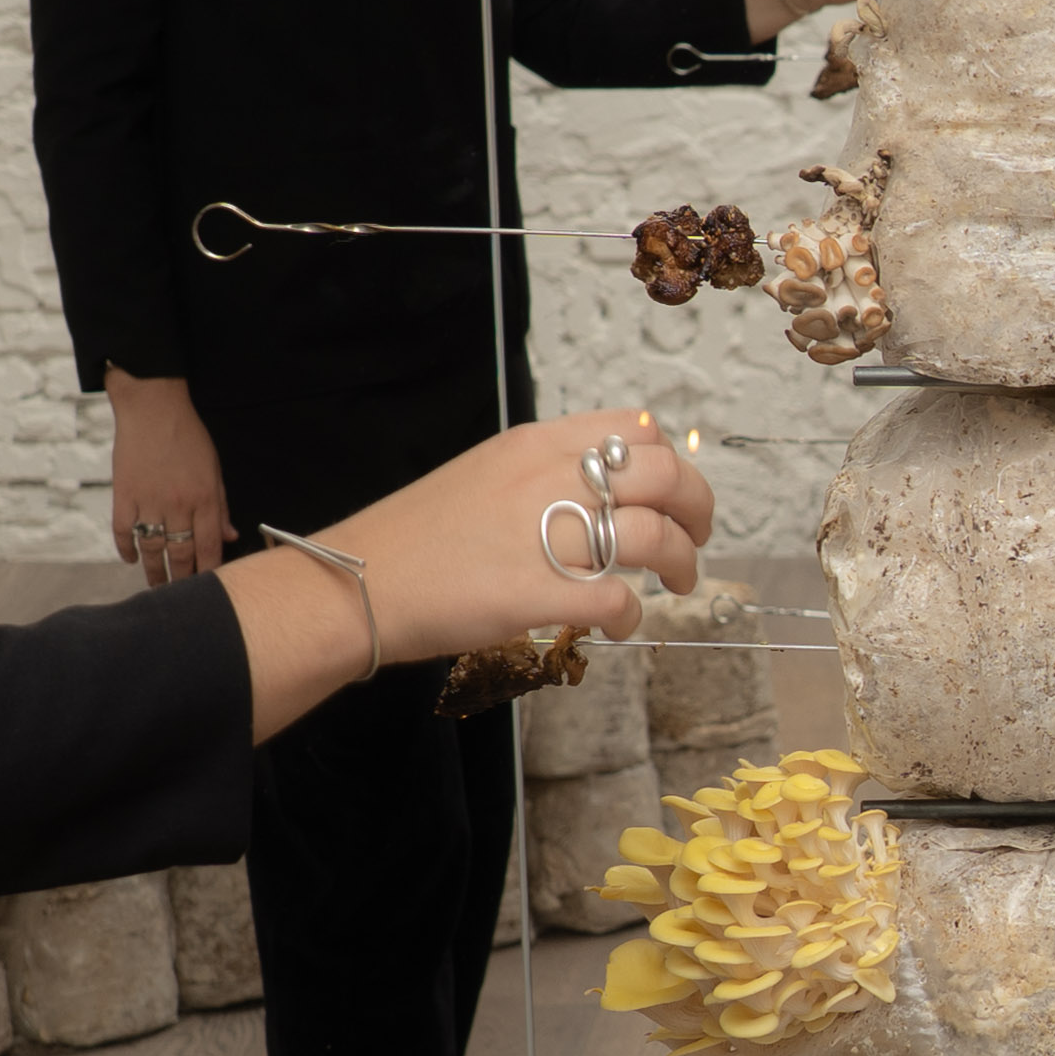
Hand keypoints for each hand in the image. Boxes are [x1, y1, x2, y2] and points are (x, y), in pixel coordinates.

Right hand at [106, 369, 228, 586]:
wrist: (152, 407)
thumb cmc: (187, 436)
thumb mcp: (214, 469)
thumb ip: (221, 506)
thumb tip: (230, 536)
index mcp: (204, 498)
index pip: (209, 547)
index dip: (208, 572)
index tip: (207, 587)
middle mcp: (178, 504)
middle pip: (181, 554)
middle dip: (181, 579)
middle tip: (179, 594)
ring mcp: (148, 501)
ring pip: (151, 549)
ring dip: (154, 572)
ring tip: (156, 586)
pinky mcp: (123, 494)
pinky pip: (122, 531)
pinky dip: (126, 549)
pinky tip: (132, 559)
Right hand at [224, 410, 714, 739]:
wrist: (356, 583)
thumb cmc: (412, 539)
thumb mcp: (483, 477)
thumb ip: (542, 476)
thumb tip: (595, 492)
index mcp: (536, 445)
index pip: (638, 430)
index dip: (673, 463)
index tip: (675, 492)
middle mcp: (548, 479)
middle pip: (665, 477)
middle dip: (698, 510)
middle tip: (695, 540)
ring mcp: (544, 536)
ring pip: (655, 536)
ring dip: (681, 563)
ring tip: (676, 584)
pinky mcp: (537, 594)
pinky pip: (620, 601)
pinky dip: (634, 616)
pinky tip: (621, 625)